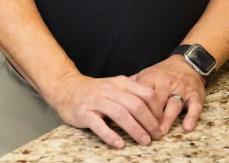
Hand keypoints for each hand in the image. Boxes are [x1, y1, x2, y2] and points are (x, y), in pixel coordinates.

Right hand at [48, 72, 163, 148]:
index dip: (157, 110)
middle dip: (150, 122)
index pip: (146, 94)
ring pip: (120, 114)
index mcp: (121, 83)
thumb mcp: (115, 86)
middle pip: (135, 105)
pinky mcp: (83, 112)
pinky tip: (119, 144)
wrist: (66, 87)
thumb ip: (132, 93)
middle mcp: (110, 90)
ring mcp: (96, 100)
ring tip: (144, 141)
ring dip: (135, 129)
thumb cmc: (94, 91)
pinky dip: (110, 135)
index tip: (162, 124)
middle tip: (157, 136)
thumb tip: (155, 109)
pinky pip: (99, 124)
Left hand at [133, 56, 205, 133]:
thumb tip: (117, 97)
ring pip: (174, 103)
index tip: (132, 122)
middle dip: (152, 117)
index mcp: (151, 77)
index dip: (138, 108)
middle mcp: (166, 82)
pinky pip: (195, 107)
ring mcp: (182, 89)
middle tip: (146, 132)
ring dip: (168, 119)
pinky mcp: (195, 95)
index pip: (142, 94)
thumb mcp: (146, 74)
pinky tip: (187, 127)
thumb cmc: (163, 74)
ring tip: (161, 132)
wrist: (186, 63)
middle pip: (158, 100)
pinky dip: (191, 117)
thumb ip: (132, 85)